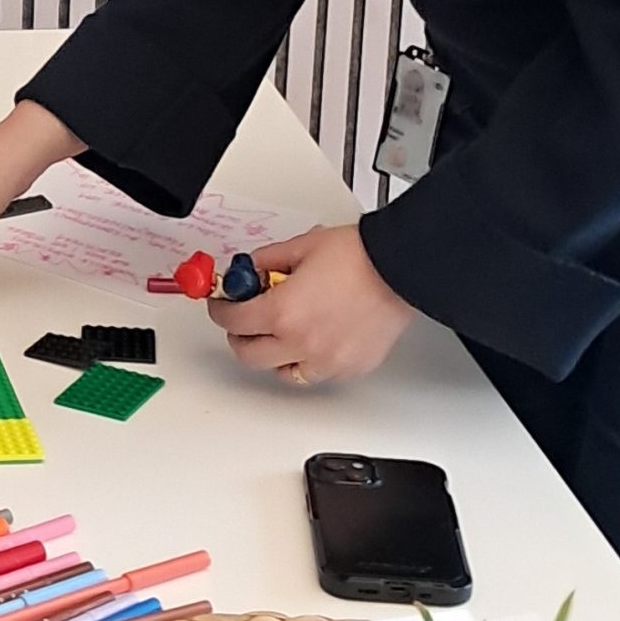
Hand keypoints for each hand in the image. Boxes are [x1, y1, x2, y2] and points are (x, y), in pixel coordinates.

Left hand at [207, 225, 416, 385]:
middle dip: (240, 336)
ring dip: (274, 354)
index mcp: (283, 313)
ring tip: (280, 333)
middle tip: (244, 320)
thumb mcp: (299, 247)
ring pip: (283, 372)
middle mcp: (303, 344)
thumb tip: (249, 270)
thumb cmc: (358, 257)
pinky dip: (307, 360)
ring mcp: (328, 361)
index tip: (223, 305)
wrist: (399, 269)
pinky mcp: (351, 368)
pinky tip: (311, 340)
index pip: (233, 321)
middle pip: (250, 356)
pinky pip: (317, 373)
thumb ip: (266, 261)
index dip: (221, 310)